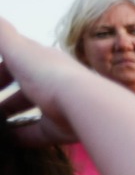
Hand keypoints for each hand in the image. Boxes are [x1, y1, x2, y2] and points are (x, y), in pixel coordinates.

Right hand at [0, 17, 88, 145]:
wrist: (87, 106)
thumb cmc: (49, 74)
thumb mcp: (19, 49)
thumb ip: (3, 34)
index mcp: (43, 60)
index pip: (19, 59)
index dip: (2, 67)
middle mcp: (52, 82)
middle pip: (25, 87)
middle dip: (6, 95)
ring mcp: (58, 106)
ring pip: (30, 110)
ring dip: (10, 115)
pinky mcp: (60, 129)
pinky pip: (36, 133)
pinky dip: (20, 137)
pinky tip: (6, 140)